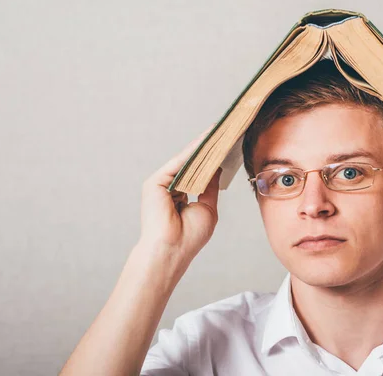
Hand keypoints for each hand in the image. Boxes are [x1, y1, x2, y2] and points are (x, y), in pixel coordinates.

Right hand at [138, 124, 221, 272]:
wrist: (172, 250)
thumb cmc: (189, 237)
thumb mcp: (207, 208)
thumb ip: (210, 187)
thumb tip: (216, 167)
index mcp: (181, 197)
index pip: (198, 174)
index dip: (212, 161)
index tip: (228, 146)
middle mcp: (170, 189)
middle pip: (191, 165)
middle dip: (208, 151)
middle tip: (226, 132)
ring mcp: (161, 186)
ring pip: (185, 161)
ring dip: (202, 147)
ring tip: (219, 131)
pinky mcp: (154, 183)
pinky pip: (177, 163)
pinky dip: (192, 152)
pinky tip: (206, 142)